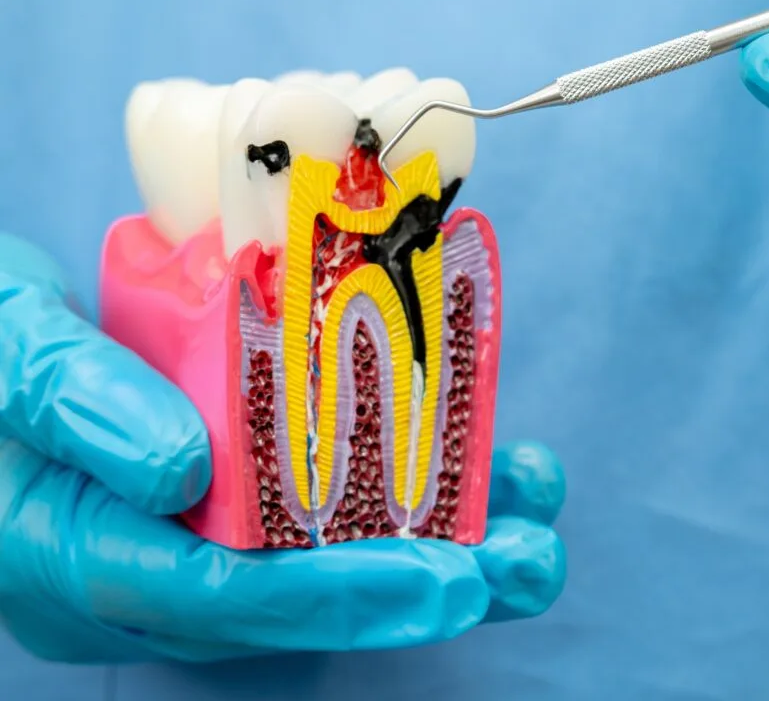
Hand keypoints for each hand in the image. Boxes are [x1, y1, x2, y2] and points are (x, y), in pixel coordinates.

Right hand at [0, 235, 565, 663]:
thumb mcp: (9, 352)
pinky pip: (323, 497)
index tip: (446, 581)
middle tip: (525, 564)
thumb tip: (182, 467)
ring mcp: (199, 526)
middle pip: (299, 595)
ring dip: (436, 534)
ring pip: (327, 552)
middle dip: (418, 586)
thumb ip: (73, 402)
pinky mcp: (233, 481)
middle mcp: (158, 562)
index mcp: (88, 560)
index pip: (225, 599)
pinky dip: (402, 478)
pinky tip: (477, 453)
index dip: (337, 594)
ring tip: (533, 519)